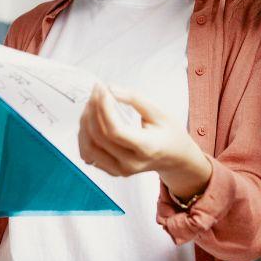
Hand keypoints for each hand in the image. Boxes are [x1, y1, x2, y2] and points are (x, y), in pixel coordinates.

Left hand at [78, 84, 212, 198]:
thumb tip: (110, 89)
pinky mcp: (112, 171)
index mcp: (146, 148)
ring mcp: (120, 170)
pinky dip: (85, 136)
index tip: (102, 89)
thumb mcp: (159, 112)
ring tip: (92, 104)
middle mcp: (131, 163)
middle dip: (92, 109)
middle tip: (97, 91)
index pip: (115, 130)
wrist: (175, 158)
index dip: (103, 107)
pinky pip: (89, 154)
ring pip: (88, 147)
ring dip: (85, 122)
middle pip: (99, 137)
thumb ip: (134, 99)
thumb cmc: (169, 133)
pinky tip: (91, 121)